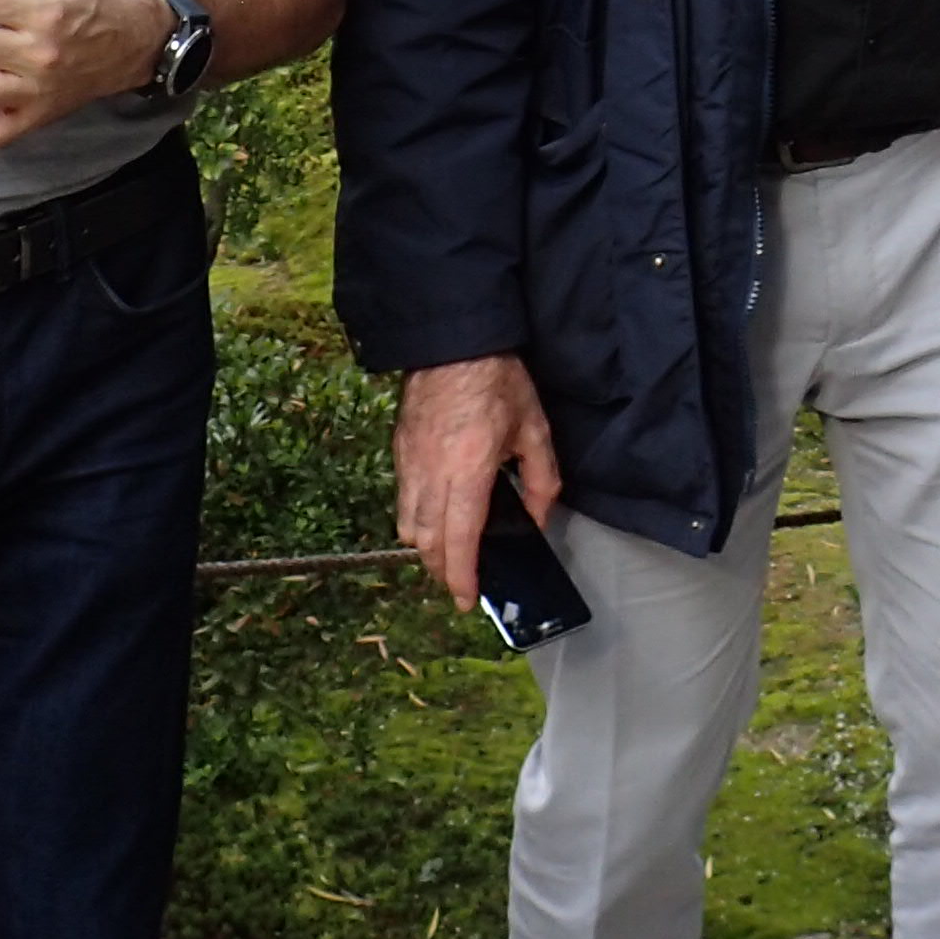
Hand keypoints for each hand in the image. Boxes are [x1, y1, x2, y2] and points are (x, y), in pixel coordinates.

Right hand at [395, 355, 560, 605]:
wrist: (453, 338)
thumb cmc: (498, 379)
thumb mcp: (534, 427)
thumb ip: (541, 478)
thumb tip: (538, 518)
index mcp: (469, 468)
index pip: (459, 539)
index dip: (461, 576)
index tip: (467, 600)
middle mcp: (432, 471)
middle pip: (427, 541)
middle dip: (441, 570)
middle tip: (459, 584)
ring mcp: (409, 461)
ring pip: (408, 524)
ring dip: (425, 548)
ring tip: (446, 555)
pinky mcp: (398, 449)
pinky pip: (402, 499)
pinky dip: (415, 520)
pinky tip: (434, 517)